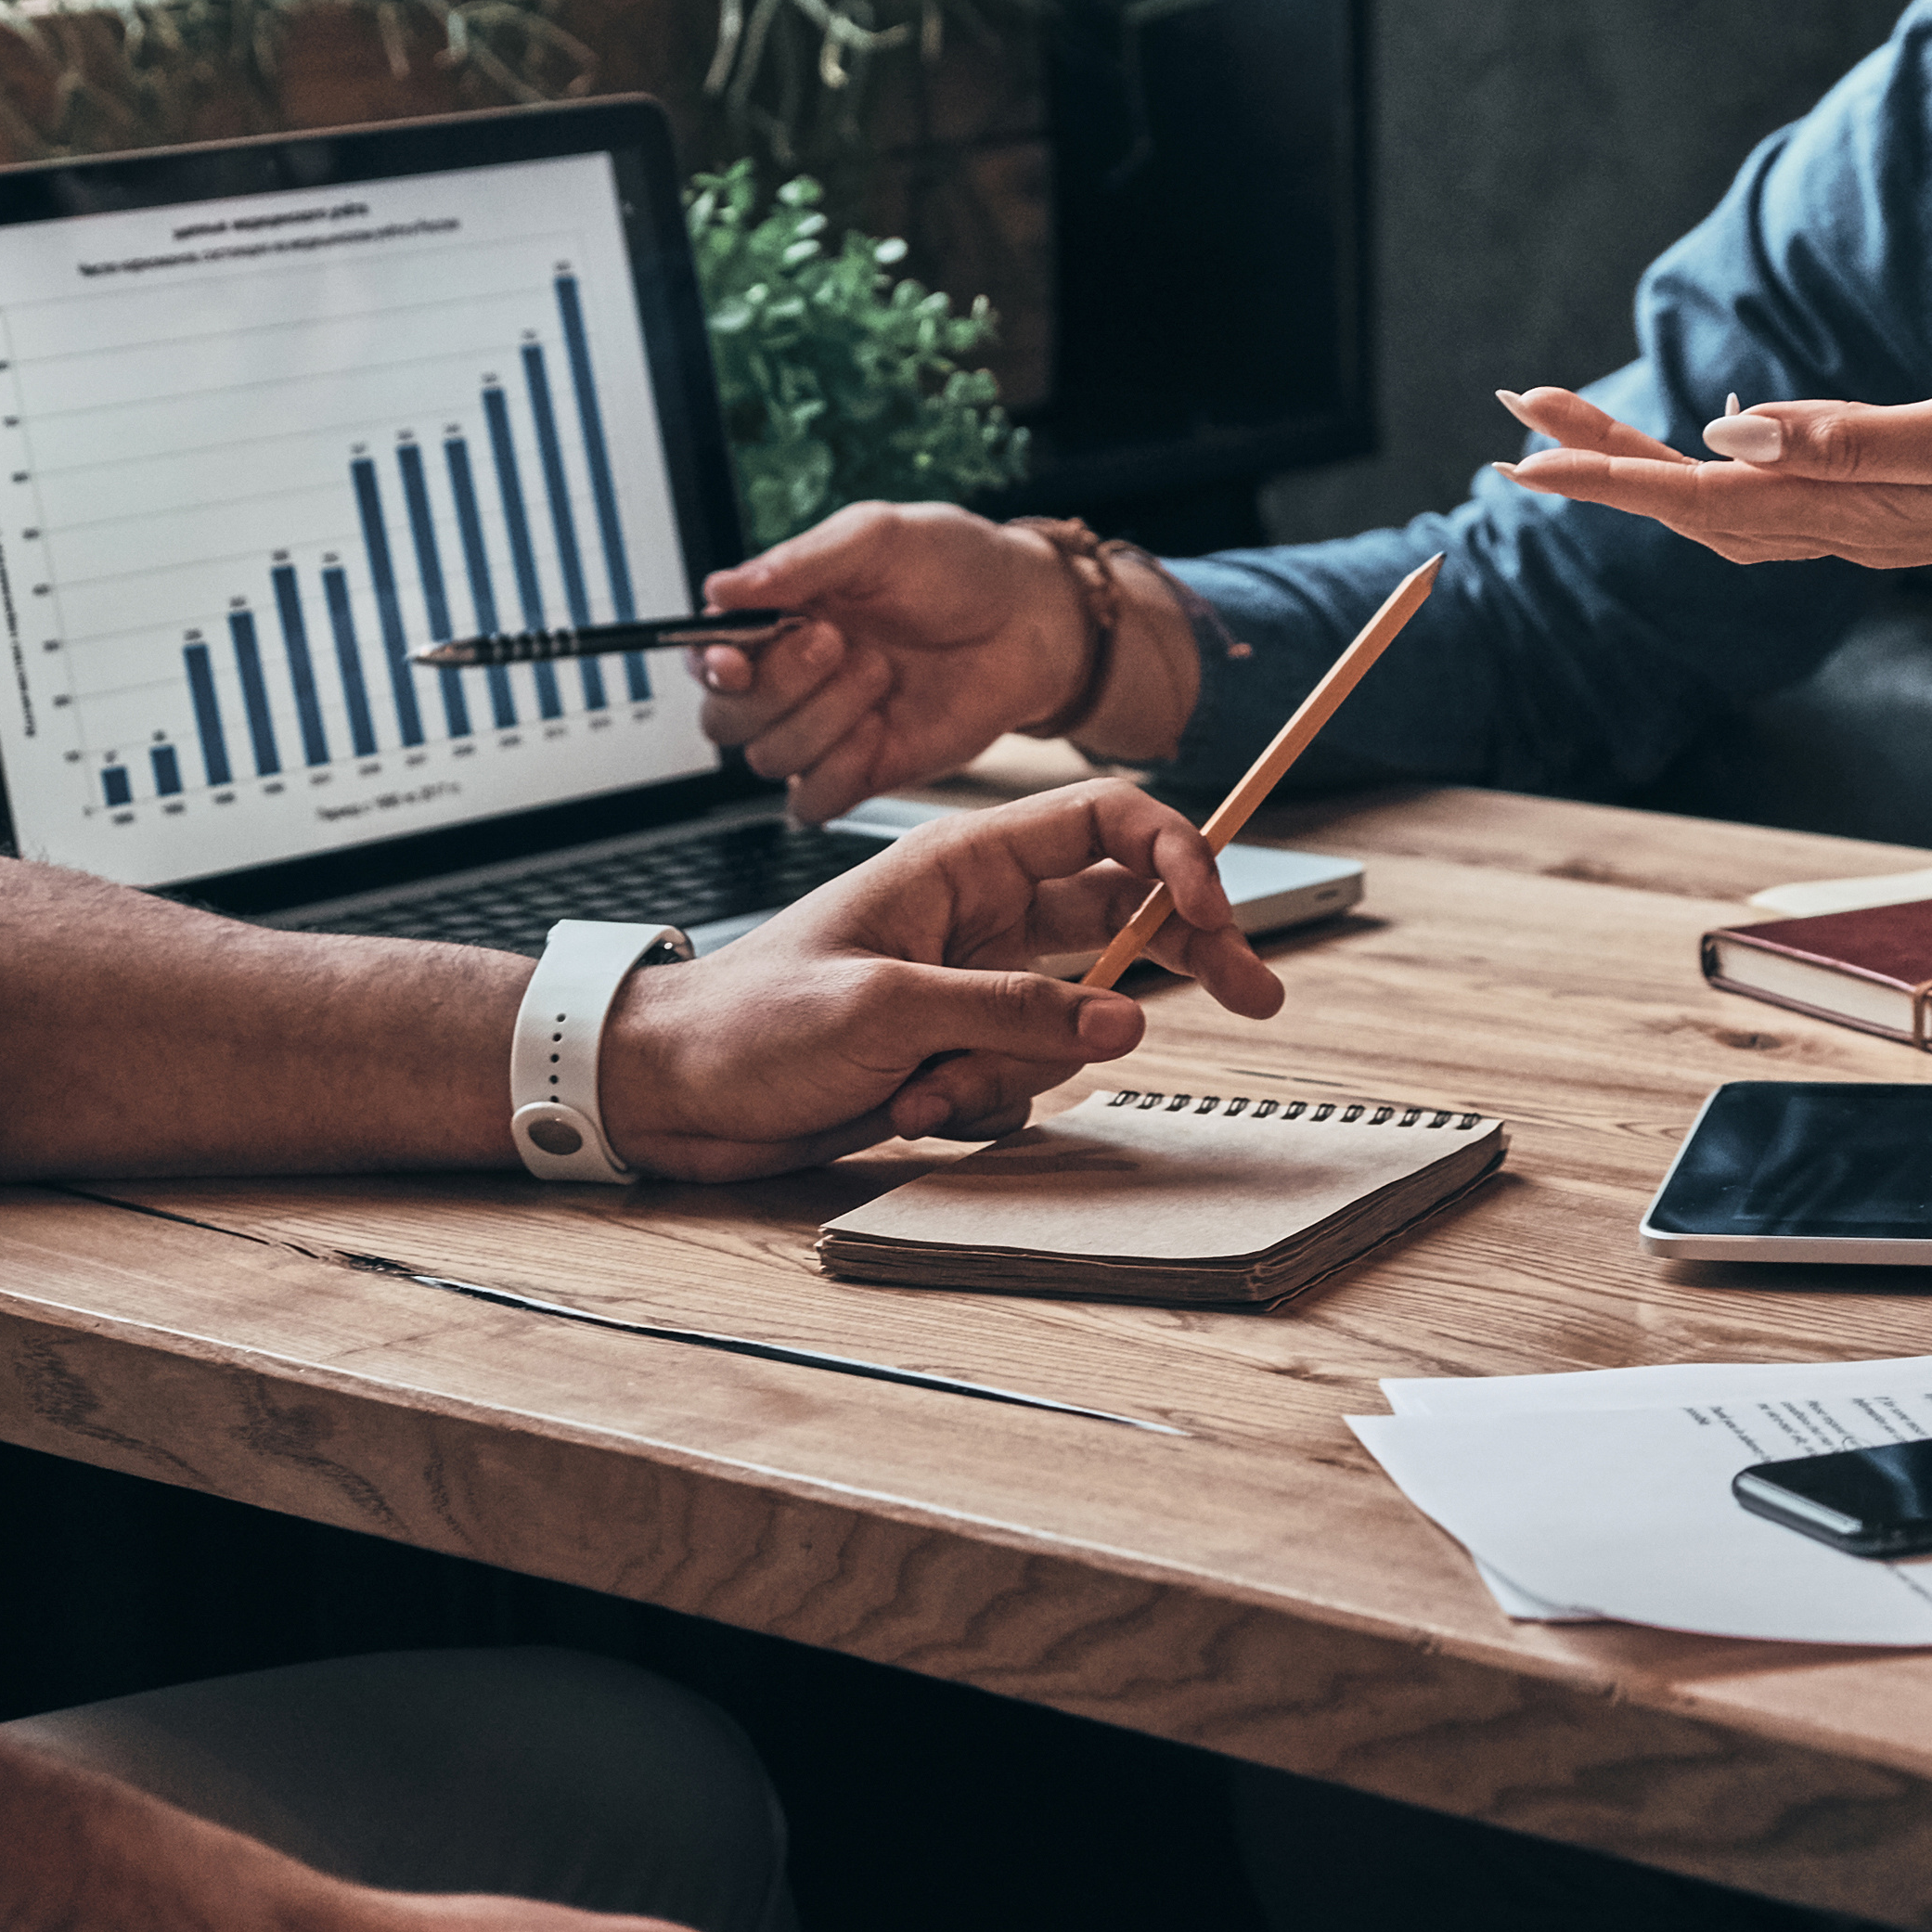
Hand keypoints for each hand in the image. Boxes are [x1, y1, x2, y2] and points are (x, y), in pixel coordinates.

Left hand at [595, 776, 1287, 1176]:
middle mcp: (977, 917)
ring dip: (1014, 1071)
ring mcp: (973, 987)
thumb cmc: (749, 1019)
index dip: (1177, 852)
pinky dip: (974, 1107)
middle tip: (1258, 993)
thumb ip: (1013, 1010)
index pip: (1102, 823)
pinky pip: (1022, 1080)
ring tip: (922, 1087)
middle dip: (1185, 955)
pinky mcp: (957, 1051)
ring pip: (1074, 1022)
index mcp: (958, 863)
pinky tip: (903, 1108)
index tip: (1215, 913)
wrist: (673, 1092)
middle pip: (1124, 914)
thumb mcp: (886, 1005)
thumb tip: (1122, 1020)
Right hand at [692, 503, 1134, 820]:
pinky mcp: (862, 771)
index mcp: (779, 618)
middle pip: (725, 719)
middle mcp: (791, 680)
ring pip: (768, 758)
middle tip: (838, 641)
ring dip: (823, 717)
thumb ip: (799, 563)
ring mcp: (826, 731)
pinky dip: (837, 773)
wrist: (1032, 619)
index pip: (706, 657)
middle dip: (778, 686)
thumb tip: (720, 589)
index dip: (710, 665)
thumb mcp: (880, 538)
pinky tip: (879, 730)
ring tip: (882, 671)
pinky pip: (811, 802)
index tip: (737, 658)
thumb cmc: (957, 566)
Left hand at [1493, 363, 1931, 572]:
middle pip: (1693, 505)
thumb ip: (1853, 439)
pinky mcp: (1895, 506)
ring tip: (1571, 429)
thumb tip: (1731, 438)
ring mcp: (1871, 523)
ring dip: (1643, 468)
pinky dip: (1713, 478)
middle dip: (1601, 460)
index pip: (1699, 499)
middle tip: (1516, 413)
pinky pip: (1776, 503)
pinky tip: (1702, 450)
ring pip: (1725, 506)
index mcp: (1856, 509)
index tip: (1522, 453)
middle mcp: (1849, 528)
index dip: (1606, 475)